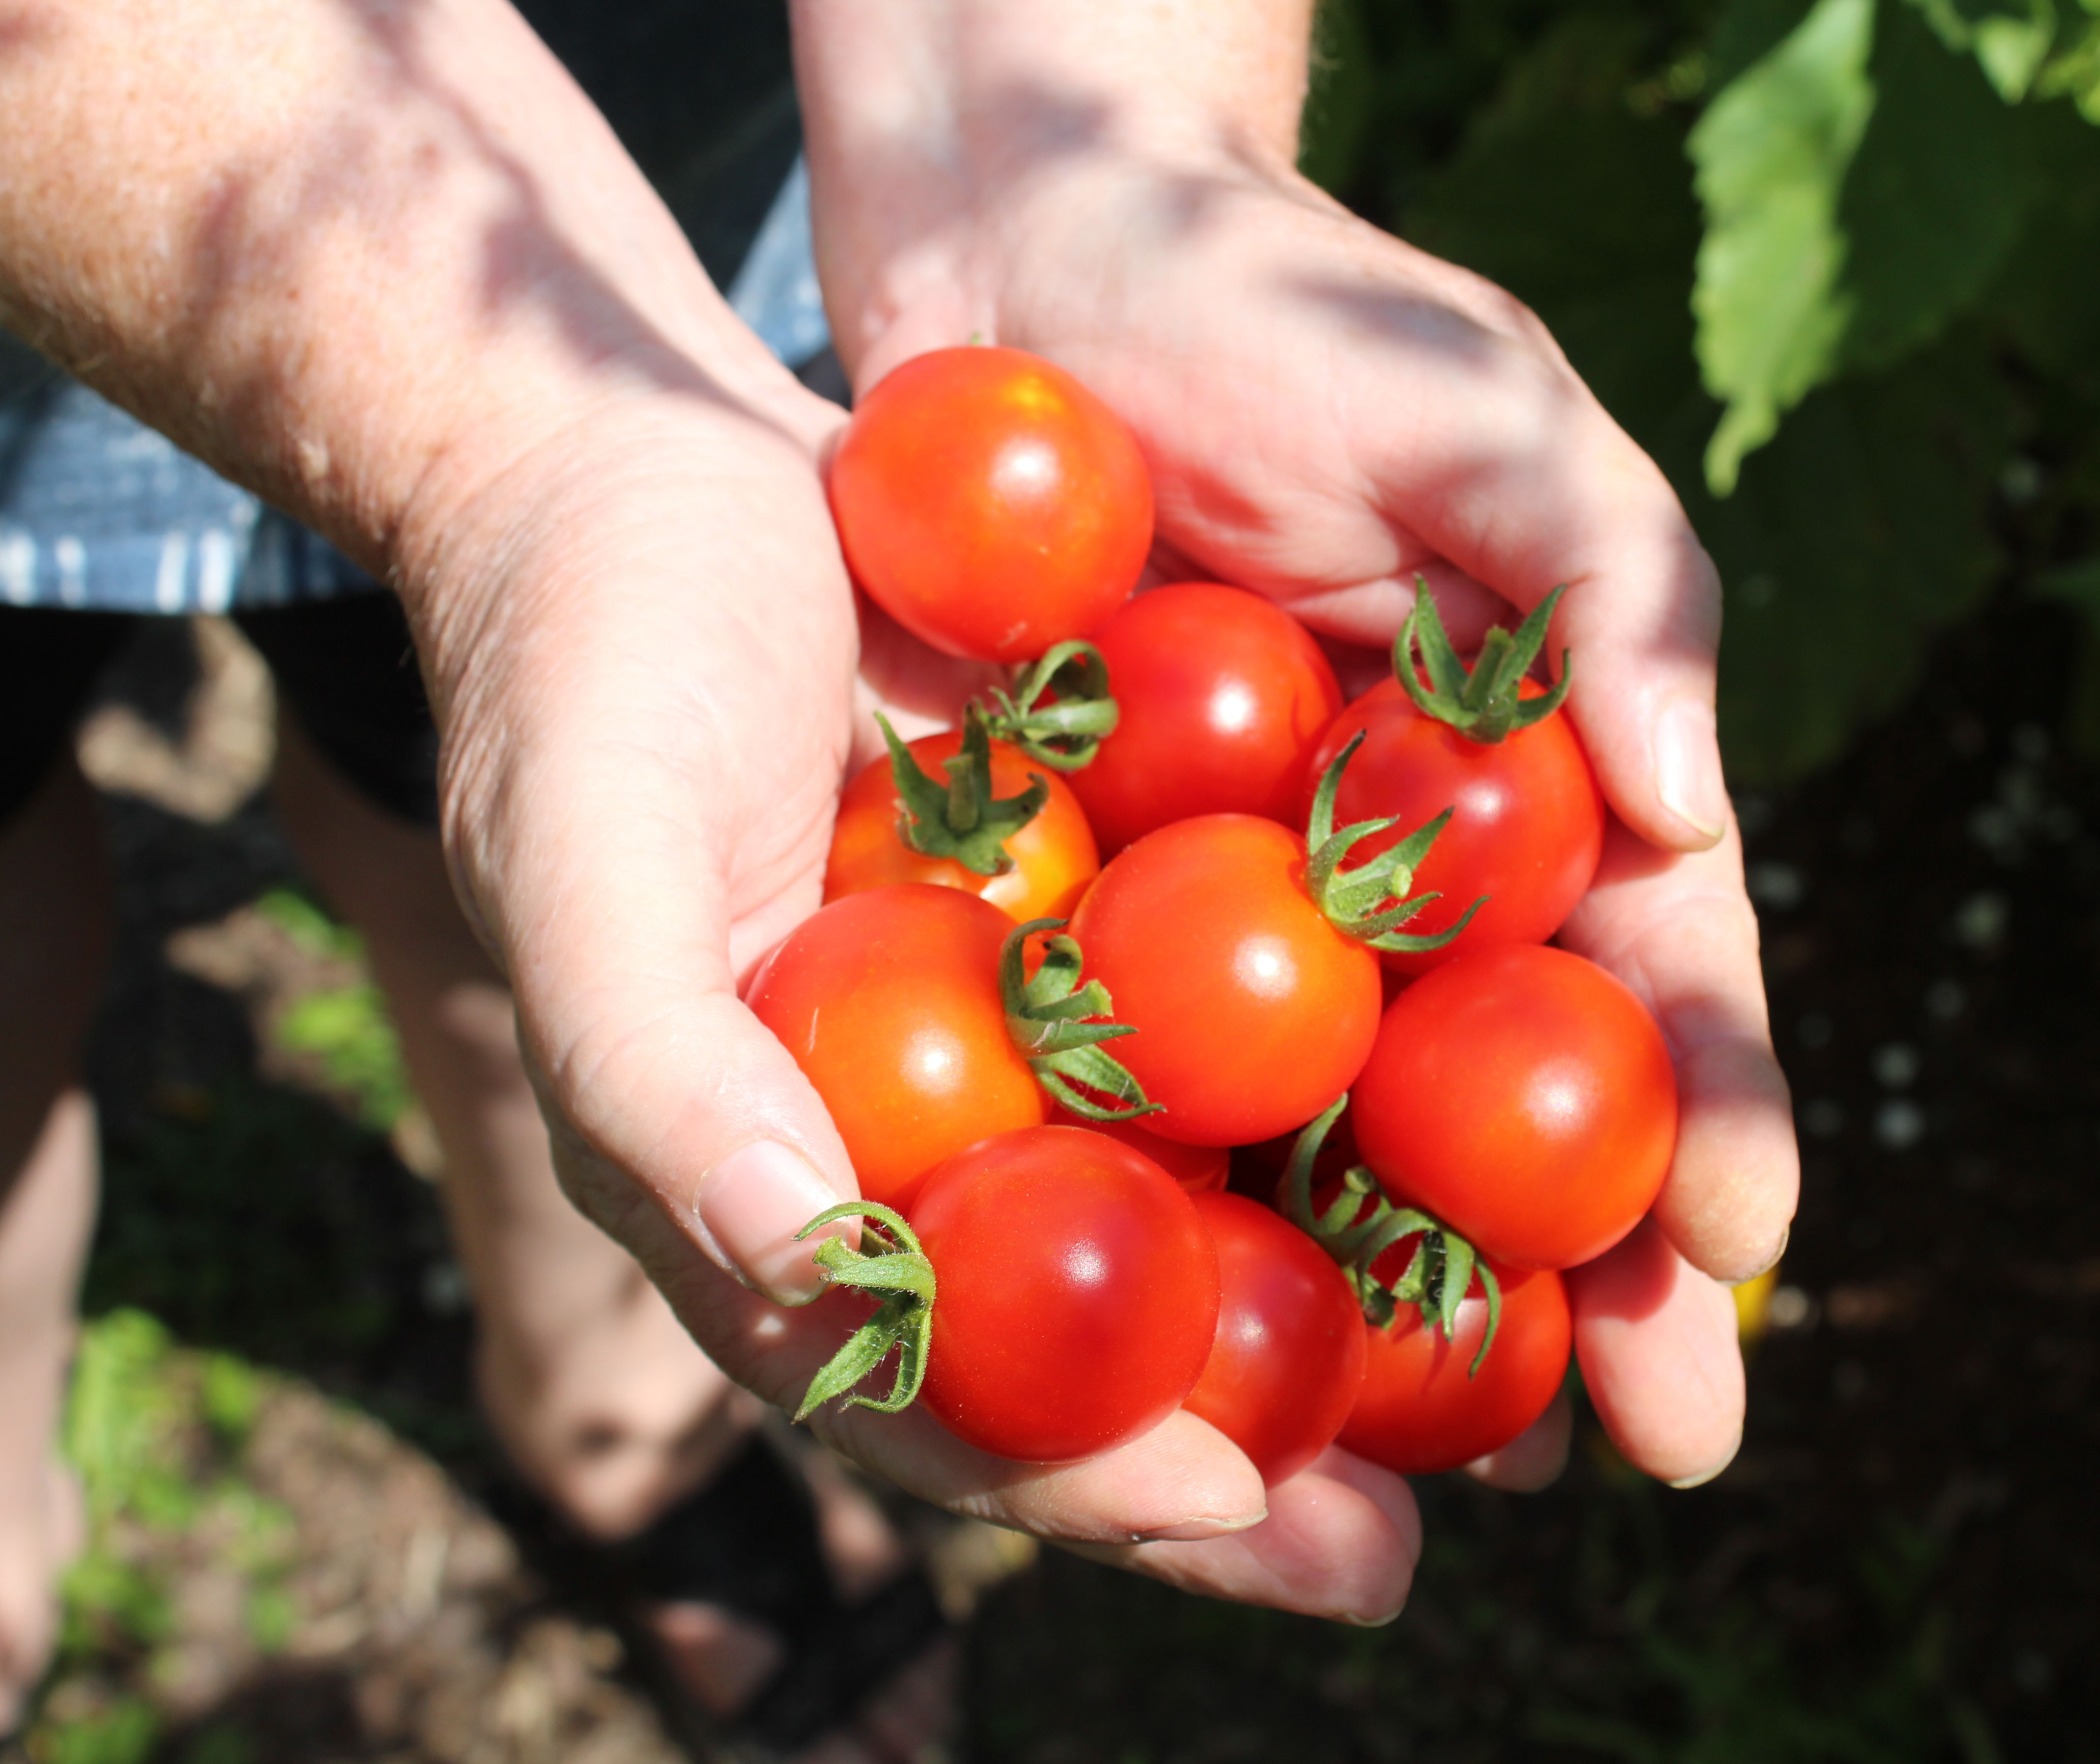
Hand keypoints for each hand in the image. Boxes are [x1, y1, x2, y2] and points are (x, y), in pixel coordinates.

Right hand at [403, 371, 1420, 1621]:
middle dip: (1246, 1456)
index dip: (1072, 1471)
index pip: (928, 1391)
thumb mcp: (590, 866)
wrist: (658, 469)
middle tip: (1404, 1553)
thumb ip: (661, 1079)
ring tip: (1511, 1410)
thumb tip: (799, 1268)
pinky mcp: (1127, 912)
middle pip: (1096, 1343)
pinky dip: (1362, 1098)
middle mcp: (931, 1144)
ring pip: (1200, 1213)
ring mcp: (1037, 1036)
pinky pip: (1255, 1031)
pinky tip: (1494, 1148)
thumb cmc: (588, 674)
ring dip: (1344, 1316)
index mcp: (792, 1193)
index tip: (1230, 1510)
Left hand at [820, 138, 1795, 1512]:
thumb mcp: (1485, 414)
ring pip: (1357, 1146)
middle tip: (1635, 1455)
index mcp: (1548, 781)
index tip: (1745, 1267)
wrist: (1045, 262)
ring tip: (1451, 1464)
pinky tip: (1215, 1339)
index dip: (1721, 1120)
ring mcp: (1261, 913)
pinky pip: (1157, 1089)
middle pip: (1528, 1114)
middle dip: (1593, 1285)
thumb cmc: (1290, 310)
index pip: (1665, 979)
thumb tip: (1707, 794)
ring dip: (1414, 1310)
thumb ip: (1616, 583)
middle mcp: (1423, 880)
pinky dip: (1198, 1208)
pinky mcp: (1095, 908)